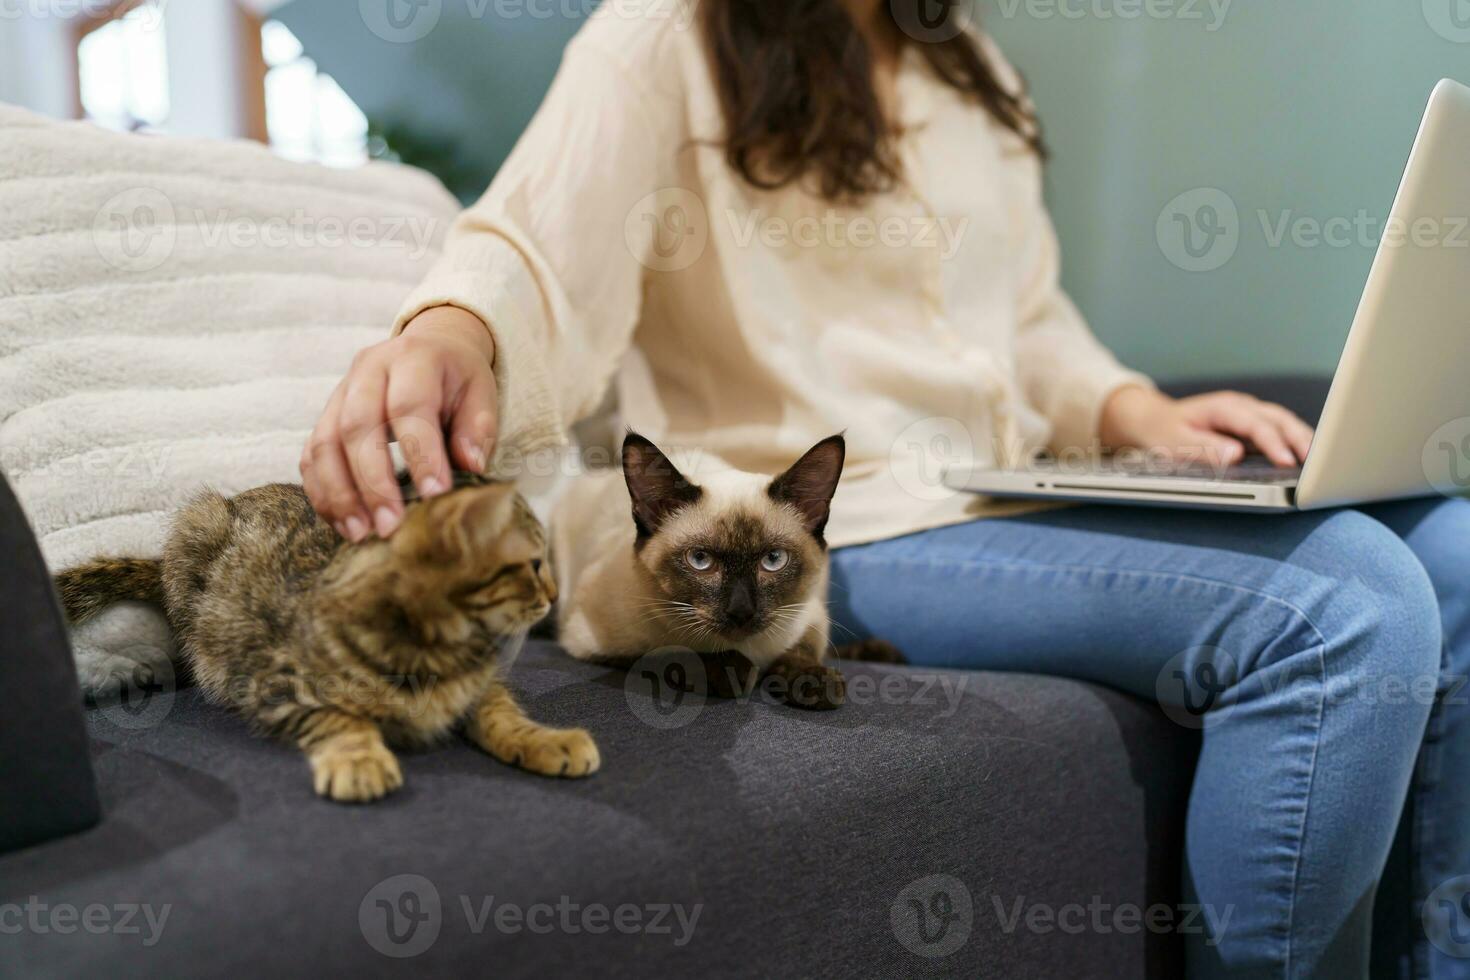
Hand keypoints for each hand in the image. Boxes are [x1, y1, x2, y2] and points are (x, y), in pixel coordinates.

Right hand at [301, 306, 497, 540]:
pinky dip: (322, 492)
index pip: (410, 406)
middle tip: (390, 526)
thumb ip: (477, 426)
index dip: (420, 453)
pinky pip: (311, 455)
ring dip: (339, 493)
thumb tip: (471, 465)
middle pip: (357, 426)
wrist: (430, 346)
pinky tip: (343, 523)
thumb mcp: (481, 391)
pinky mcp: (326, 415)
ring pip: (325, 442)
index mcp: (414, 357)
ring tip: (360, 534)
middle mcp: (369, 369)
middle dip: (372, 482)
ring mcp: (341, 391)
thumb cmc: (458, 378)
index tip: (435, 495)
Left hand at [1099, 386, 1313, 467]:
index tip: (1288, 462)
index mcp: (1222, 408)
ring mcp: (1248, 413)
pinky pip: (1278, 429)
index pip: (1255, 424)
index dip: (1273, 443)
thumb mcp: (1174, 442)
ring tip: (1322, 459)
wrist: (1154, 419)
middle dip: (1299, 438)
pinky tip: (1308, 455)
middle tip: (1319, 461)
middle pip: (1278, 418)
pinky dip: (1294, 439)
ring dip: (1302, 437)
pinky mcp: (1251, 424)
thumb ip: (1204, 448)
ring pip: (1283, 421)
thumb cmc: (1163, 431)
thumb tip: (1235, 455)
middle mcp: (1240, 406)